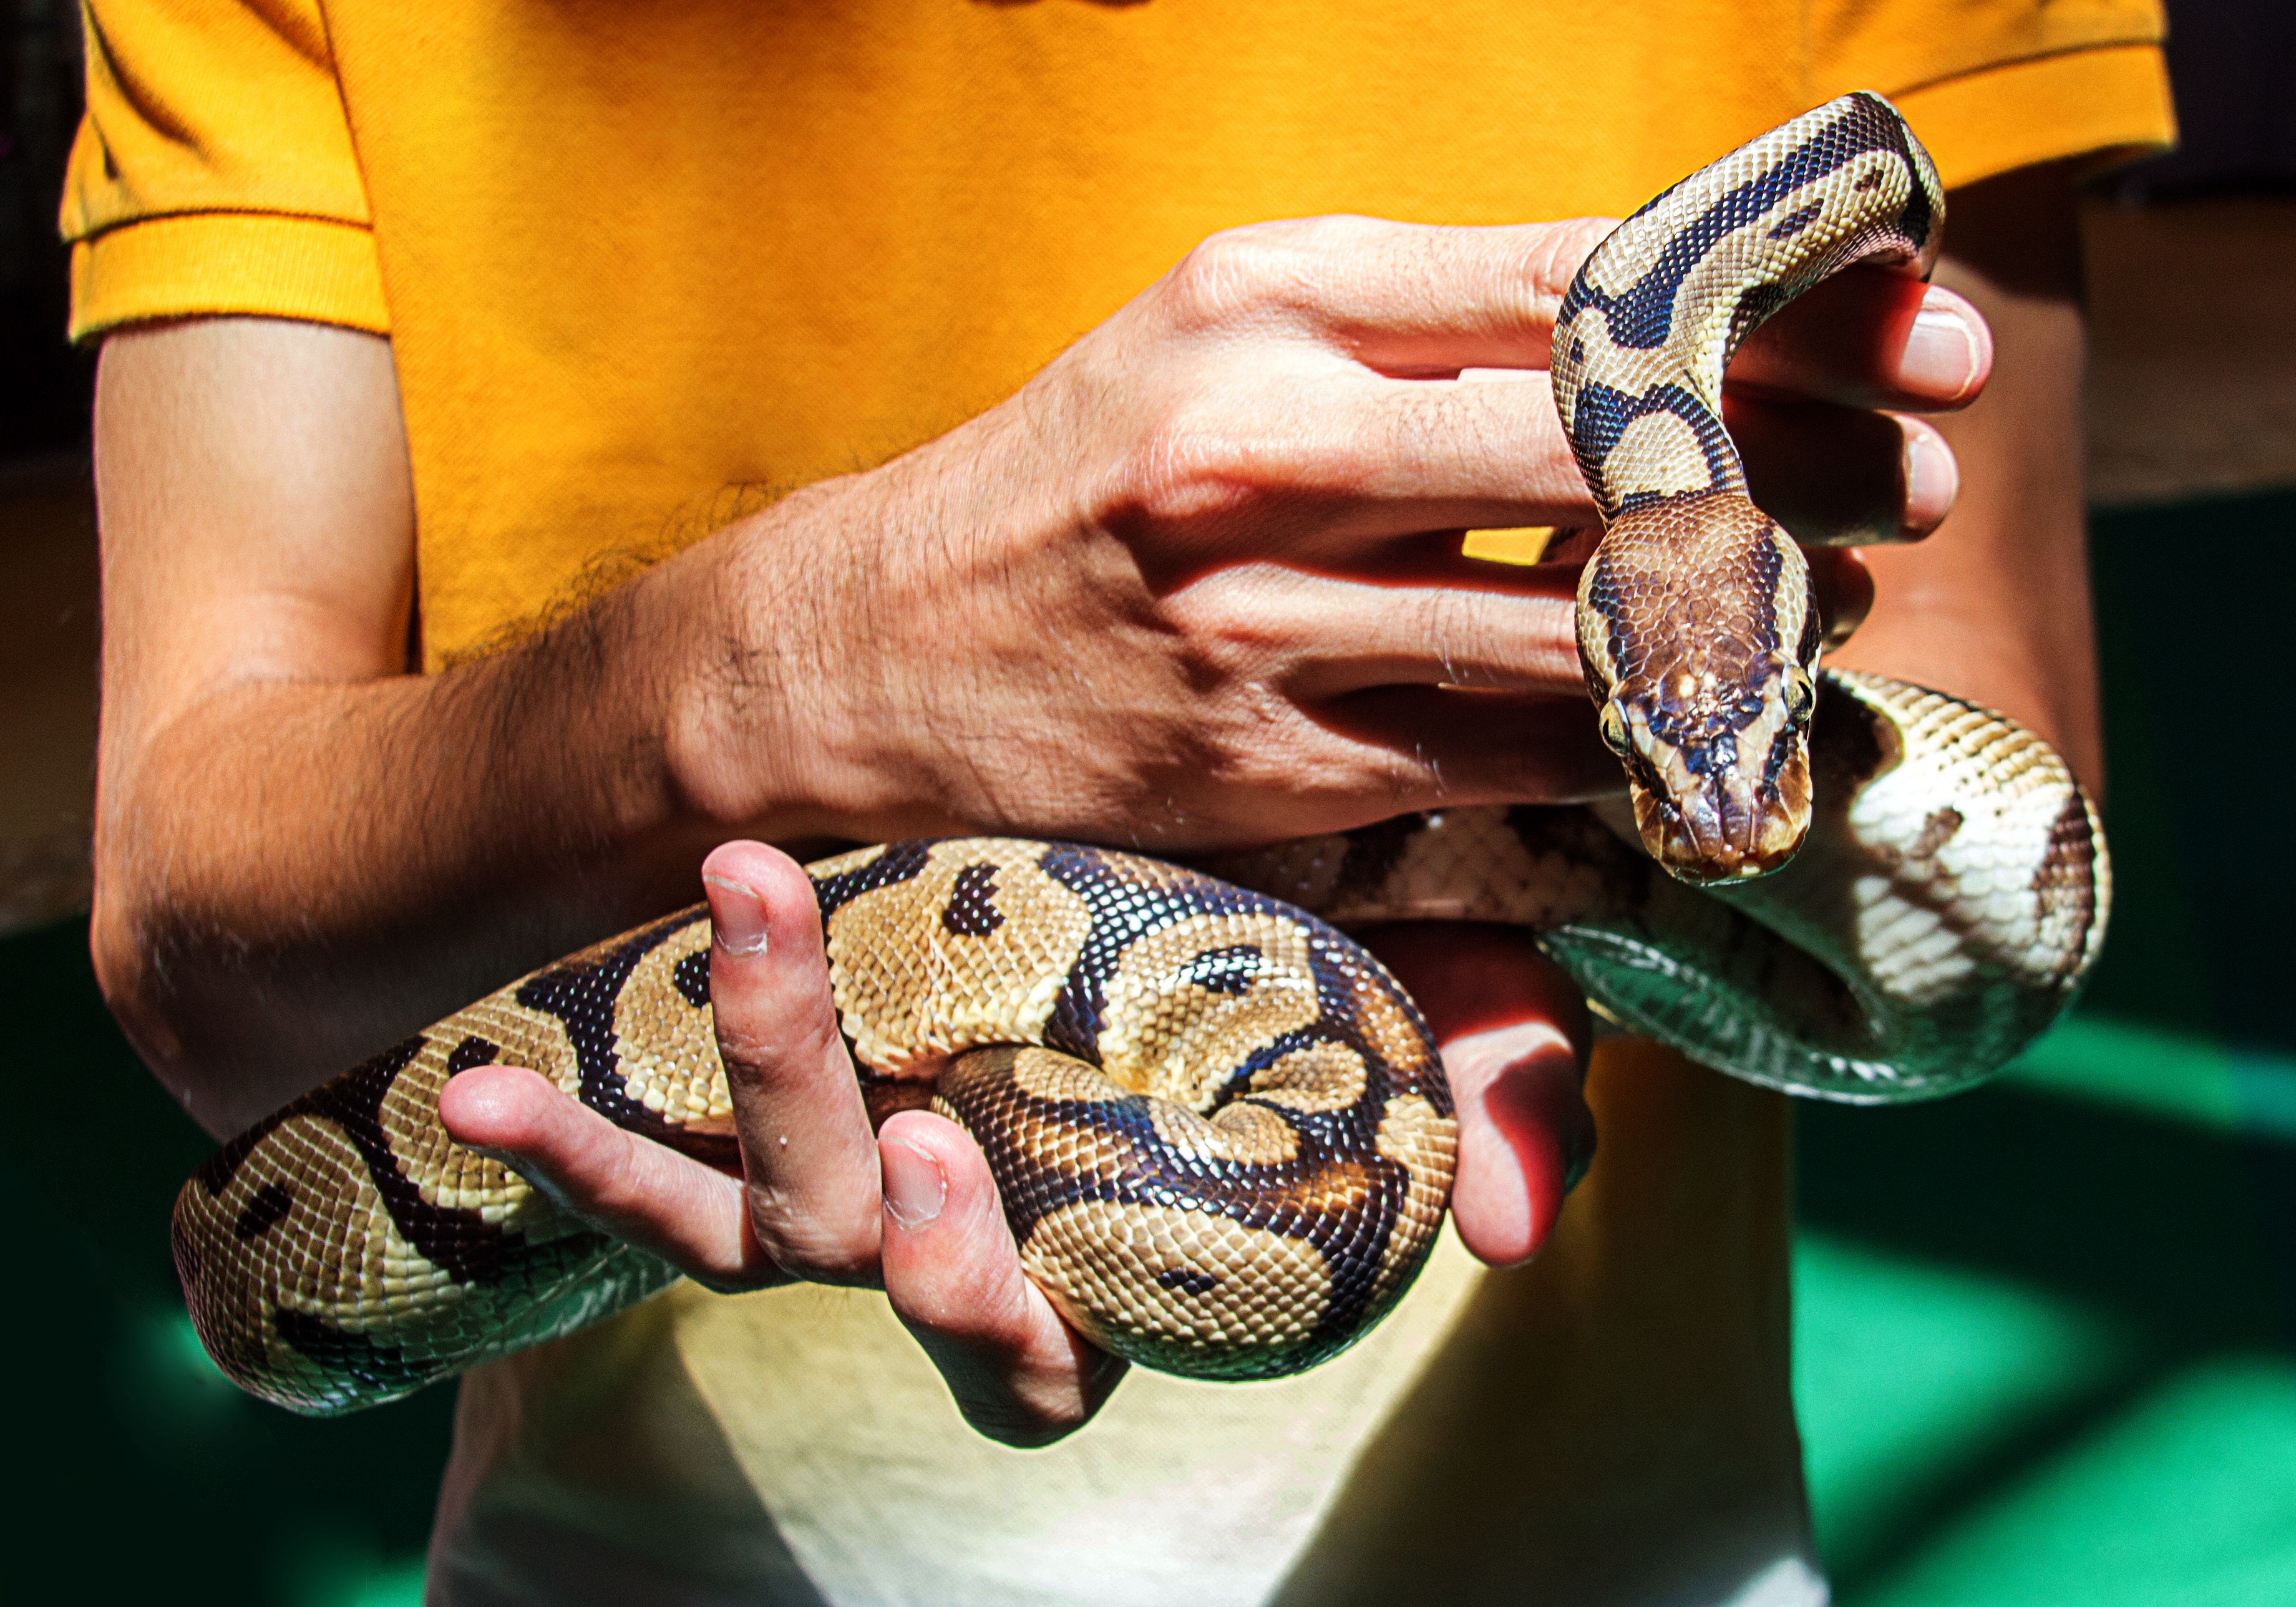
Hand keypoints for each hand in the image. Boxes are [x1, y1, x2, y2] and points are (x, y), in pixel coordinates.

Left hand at [438, 842, 1600, 1443]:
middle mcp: (966, 1249)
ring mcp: (845, 1205)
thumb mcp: (1365, 1009)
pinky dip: (565, 1146)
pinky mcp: (746, 1149)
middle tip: (919, 1129)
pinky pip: (649, 1173)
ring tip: (754, 897)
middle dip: (909, 1227)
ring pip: (779, 1212)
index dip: (1035, 1314)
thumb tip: (1532, 1226)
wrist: (1087, 896)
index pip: (1075, 1346)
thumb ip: (1472, 1082)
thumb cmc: (1240, 970)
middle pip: (919, 1286)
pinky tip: (474, 1090)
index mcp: (1107, 1250)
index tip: (988, 1174)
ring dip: (763, 1065)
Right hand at [668, 215, 1990, 854]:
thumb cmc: (1086, 471)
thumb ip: (1425, 321)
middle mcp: (1265, 442)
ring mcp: (1265, 620)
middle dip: (1799, 468)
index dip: (1777, 307)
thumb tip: (1656, 340)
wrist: (882, 647)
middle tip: (1914, 483)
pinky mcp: (1270, 771)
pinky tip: (1687, 725)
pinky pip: (1502, 763)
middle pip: (1603, 448)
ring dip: (1731, 625)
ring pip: (1571, 626)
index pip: (1581, 278)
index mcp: (1271, 296)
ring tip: (1819, 610)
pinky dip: (1619, 748)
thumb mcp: (1229, 329)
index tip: (1914, 332)